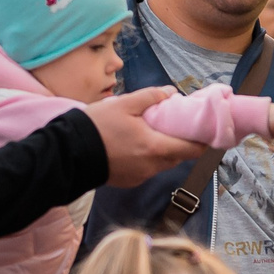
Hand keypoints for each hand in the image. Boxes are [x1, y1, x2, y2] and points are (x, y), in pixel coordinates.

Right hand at [88, 88, 208, 186]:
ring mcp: (141, 176)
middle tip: (175, 124)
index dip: (203, 140)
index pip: (193, 149)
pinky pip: (148, 169)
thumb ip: (151, 97)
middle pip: (179, 156)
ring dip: (164, 149)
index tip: (204, 128)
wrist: (68, 153)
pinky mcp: (130, 181)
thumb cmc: (97, 127)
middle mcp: (153, 167)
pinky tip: (136, 144)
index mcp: (156, 148)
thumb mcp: (123, 104)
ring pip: (163, 162)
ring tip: (153, 131)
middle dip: (181, 141)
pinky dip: (149, 157)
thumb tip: (171, 93)